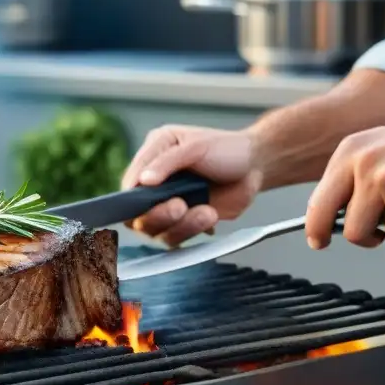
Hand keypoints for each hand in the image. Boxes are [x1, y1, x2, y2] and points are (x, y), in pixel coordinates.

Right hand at [121, 126, 262, 246]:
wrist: (255, 165)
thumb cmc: (225, 148)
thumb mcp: (195, 146)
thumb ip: (166, 162)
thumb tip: (143, 180)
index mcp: (151, 157)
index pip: (130, 185)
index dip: (133, 198)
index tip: (146, 202)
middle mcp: (155, 185)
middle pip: (138, 215)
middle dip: (158, 215)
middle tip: (179, 206)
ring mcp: (170, 206)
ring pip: (158, 232)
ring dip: (181, 226)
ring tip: (207, 212)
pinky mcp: (186, 223)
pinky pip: (179, 238)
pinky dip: (193, 231)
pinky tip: (211, 216)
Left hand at [306, 121, 384, 248]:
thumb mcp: (374, 149)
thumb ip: (351, 175)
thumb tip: (331, 212)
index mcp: (349, 152)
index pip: (318, 198)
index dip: (315, 225)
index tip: (317, 239)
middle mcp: (361, 164)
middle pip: (331, 219)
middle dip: (348, 234)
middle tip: (367, 237)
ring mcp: (384, 182)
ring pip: (359, 232)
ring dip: (382, 234)